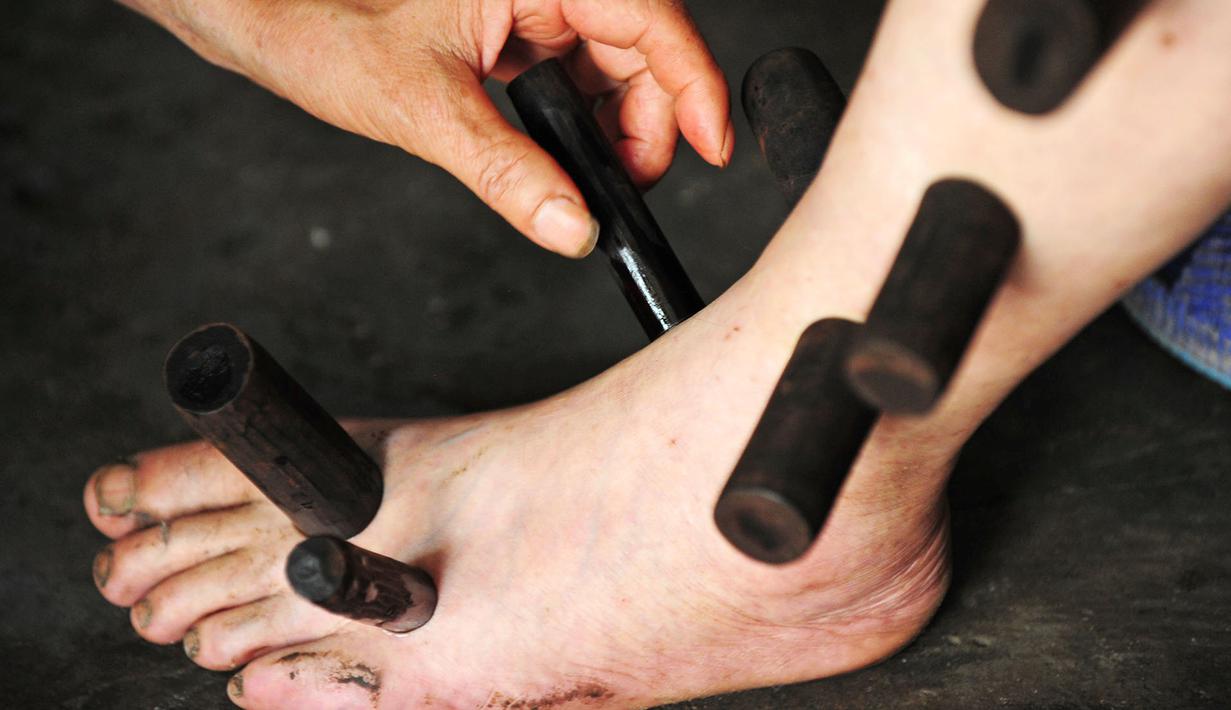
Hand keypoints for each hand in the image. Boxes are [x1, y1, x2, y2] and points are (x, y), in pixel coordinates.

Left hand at [120, 0, 731, 256]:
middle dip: (650, 120)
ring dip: (616, 127)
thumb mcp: (422, 106)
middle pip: (642, 44)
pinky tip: (562, 158)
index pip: (649, 14)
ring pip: (613, 63)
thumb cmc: (323, 26)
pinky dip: (581, 122)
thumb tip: (574, 225)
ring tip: (594, 180)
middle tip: (629, 186)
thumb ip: (505, 170)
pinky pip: (575, 73)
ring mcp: (530, 3)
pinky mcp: (513, 28)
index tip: (713, 143)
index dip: (693, 81)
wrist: (265, 18)